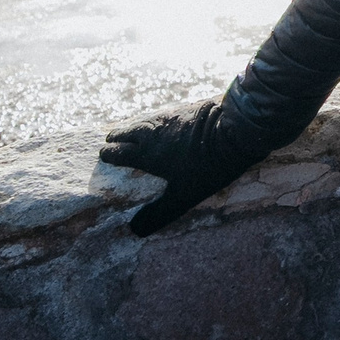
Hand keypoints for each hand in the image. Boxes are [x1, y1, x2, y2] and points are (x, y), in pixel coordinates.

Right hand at [99, 99, 266, 235]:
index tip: (103, 156)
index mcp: (148, 153)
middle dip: (117, 137)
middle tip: (111, 140)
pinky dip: (155, 119)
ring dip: (134, 126)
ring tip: (131, 131)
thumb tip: (134, 231)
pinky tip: (162, 121)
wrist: (236, 131)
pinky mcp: (188, 108)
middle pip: (128, 132)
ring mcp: (171, 117)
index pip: (119, 153)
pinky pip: (163, 114)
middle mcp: (154, 132)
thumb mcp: (184, 196)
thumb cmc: (209, 166)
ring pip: (145, 121)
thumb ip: (160, 214)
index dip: (110, 155)